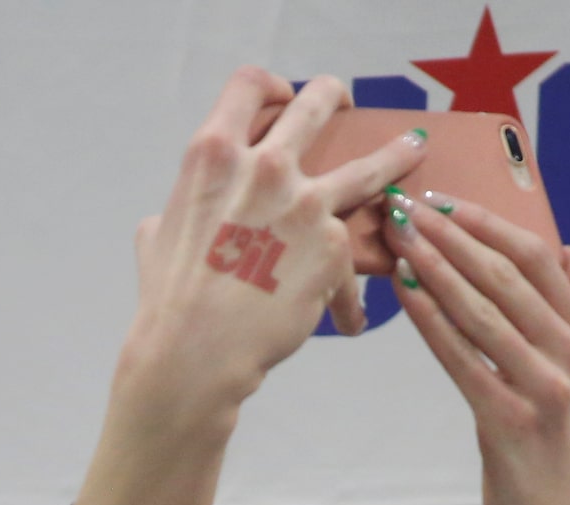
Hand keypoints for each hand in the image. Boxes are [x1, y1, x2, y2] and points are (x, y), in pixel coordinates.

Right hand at [126, 69, 427, 392]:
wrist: (195, 353)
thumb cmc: (167, 301)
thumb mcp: (157, 239)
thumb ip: (182, 211)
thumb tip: (177, 218)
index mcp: (214, 156)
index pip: (248, 86)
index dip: (268, 86)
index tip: (280, 96)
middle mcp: (266, 166)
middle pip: (315, 103)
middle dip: (332, 99)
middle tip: (342, 106)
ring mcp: (306, 203)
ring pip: (369, 167)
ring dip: (395, 154)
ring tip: (412, 151)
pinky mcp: (334, 245)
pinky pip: (348, 264)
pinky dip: (347, 299)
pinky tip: (349, 321)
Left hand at [386, 194, 569, 504]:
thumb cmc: (536, 452)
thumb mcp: (556, 378)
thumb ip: (556, 315)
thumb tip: (569, 249)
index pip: (535, 256)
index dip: (485, 222)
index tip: (439, 197)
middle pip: (506, 274)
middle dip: (451, 235)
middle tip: (402, 206)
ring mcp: (547, 386)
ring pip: (483, 310)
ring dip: (436, 269)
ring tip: (395, 240)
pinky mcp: (510, 421)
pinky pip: (464, 360)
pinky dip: (433, 324)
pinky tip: (403, 297)